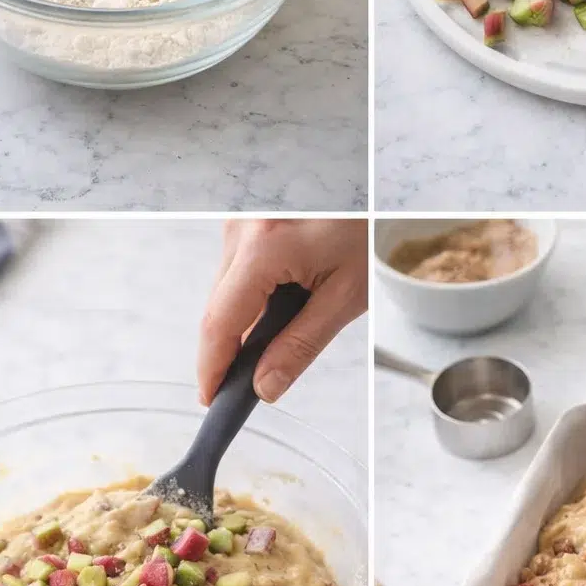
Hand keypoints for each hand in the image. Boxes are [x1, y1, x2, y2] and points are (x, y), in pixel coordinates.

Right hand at [198, 219, 366, 404]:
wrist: (373, 186)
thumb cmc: (369, 228)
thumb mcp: (345, 295)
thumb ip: (301, 345)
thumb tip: (265, 385)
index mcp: (263, 247)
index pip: (220, 322)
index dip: (211, 368)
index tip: (211, 400)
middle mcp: (242, 228)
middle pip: (218, 308)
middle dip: (230, 349)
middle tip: (248, 384)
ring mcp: (240, 220)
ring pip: (225, 290)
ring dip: (244, 319)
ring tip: (283, 329)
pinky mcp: (246, 219)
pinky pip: (236, 270)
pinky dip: (250, 294)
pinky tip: (282, 300)